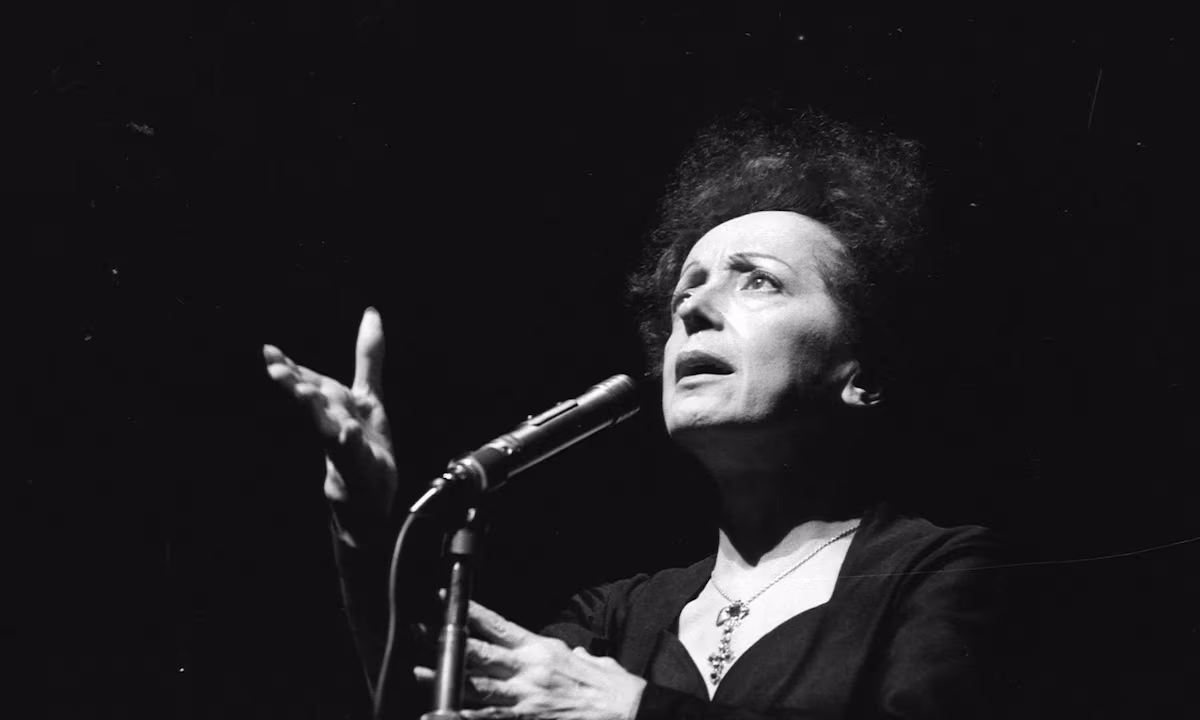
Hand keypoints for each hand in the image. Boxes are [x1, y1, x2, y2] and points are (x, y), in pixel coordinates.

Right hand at [263, 308, 397, 530]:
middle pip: (315, 404)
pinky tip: (349, 432)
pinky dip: (351, 446)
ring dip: (317, 412)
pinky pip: (356, 459)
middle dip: (295, 385)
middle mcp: (336, 429)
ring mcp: (347, 454)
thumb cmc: (365, 448)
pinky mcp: (362, 474)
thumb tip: (371, 312)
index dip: (291, 368)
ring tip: (305, 392)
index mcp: (335, 410)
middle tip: (274, 368)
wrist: (369, 503)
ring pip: (329, 430)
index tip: (268, 350)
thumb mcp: (370, 398)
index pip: (311, 385)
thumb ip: (367, 358)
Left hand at [417, 601, 645, 719]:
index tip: (447, 600)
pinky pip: (489, 718)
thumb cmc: (610, 686)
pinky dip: (466, 715)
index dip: (470, 613)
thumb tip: (565, 651)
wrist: (626, 711)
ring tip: (421, 671)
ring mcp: (525, 698)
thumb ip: (568, 653)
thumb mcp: (585, 659)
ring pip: (477, 686)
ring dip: (448, 679)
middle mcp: (529, 670)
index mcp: (541, 649)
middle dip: (449, 643)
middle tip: (422, 632)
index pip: (498, 626)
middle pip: (480, 653)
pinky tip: (445, 712)